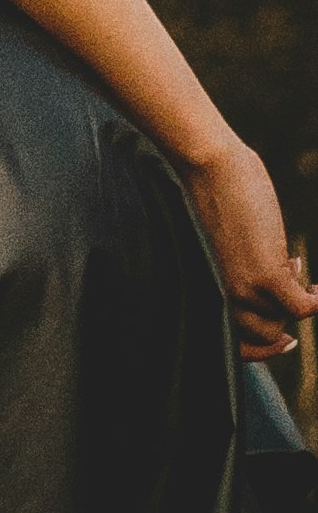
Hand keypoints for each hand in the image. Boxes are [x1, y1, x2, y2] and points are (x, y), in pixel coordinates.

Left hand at [182, 136, 317, 362]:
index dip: (262, 348)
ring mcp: (246, 287)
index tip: (286, 340)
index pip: (234, 341)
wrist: (209, 163)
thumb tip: (278, 276)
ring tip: (293, 266)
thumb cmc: (219, 192)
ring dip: (296, 302)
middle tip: (292, 284)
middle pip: (263, 335)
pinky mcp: (266, 274)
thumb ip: (243, 264)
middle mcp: (226, 294)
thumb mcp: (230, 241)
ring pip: (282, 324)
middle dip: (283, 316)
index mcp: (213, 287)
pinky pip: (303, 308)